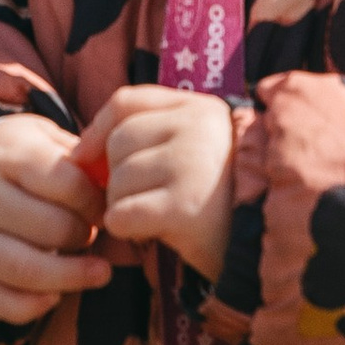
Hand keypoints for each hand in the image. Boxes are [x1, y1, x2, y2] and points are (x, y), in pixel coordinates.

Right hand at [0, 114, 107, 325]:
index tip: (105, 207)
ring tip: (99, 272)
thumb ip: (79, 158)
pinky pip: (3, 303)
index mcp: (2, 157)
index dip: (96, 201)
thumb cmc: (17, 162)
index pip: (64, 182)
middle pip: (51, 228)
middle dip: (85, 235)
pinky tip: (56, 294)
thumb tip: (118, 185)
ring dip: (72, 277)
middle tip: (93, 233)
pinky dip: (36, 306)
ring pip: (27, 270)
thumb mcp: (42, 140)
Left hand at [75, 86, 237, 276]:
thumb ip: (151, 135)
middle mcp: (197, 128)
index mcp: (200, 108)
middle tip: (142, 199)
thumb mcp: (195, 150)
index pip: (126, 101)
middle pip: (117, 143)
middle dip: (116, 176)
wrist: (265, 243)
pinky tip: (150, 232)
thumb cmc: (221, 198)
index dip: (96, 129)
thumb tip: (79, 152)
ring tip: (156, 216)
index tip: (85, 156)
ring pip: (117, 180)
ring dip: (123, 205)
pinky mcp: (183, 207)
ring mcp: (191, 165)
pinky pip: (122, 214)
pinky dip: (126, 228)